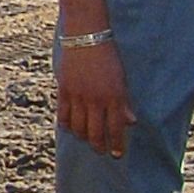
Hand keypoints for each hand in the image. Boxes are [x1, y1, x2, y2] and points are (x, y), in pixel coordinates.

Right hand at [56, 38, 133, 155]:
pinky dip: (66, 124)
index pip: (116, 128)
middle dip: (99, 145)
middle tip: (101, 151)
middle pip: (95, 132)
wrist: (86, 38)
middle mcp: (95, 99)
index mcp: (113, 97)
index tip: (117, 154)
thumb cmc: (108, 58)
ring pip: (78, 127)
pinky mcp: (64, 91)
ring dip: (82, 137)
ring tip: (86, 140)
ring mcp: (78, 96)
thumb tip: (130, 122)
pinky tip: (70, 128)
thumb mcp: (121, 80)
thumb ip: (123, 102)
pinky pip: (63, 115)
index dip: (116, 144)